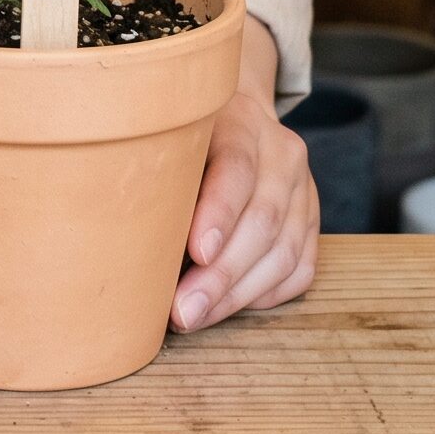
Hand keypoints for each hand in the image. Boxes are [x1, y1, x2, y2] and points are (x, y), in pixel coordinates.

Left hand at [171, 17, 317, 332]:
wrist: (240, 117)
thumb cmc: (189, 135)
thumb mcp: (172, 131)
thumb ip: (160, 169)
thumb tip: (122, 235)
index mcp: (242, 122)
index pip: (237, 167)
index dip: (219, 213)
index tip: (196, 253)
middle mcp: (282, 153)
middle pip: (262, 220)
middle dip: (222, 274)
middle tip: (184, 310)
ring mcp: (304, 188)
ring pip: (284, 252)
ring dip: (238, 294)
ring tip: (197, 316)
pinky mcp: (312, 220)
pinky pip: (299, 269)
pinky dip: (265, 294)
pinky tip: (230, 305)